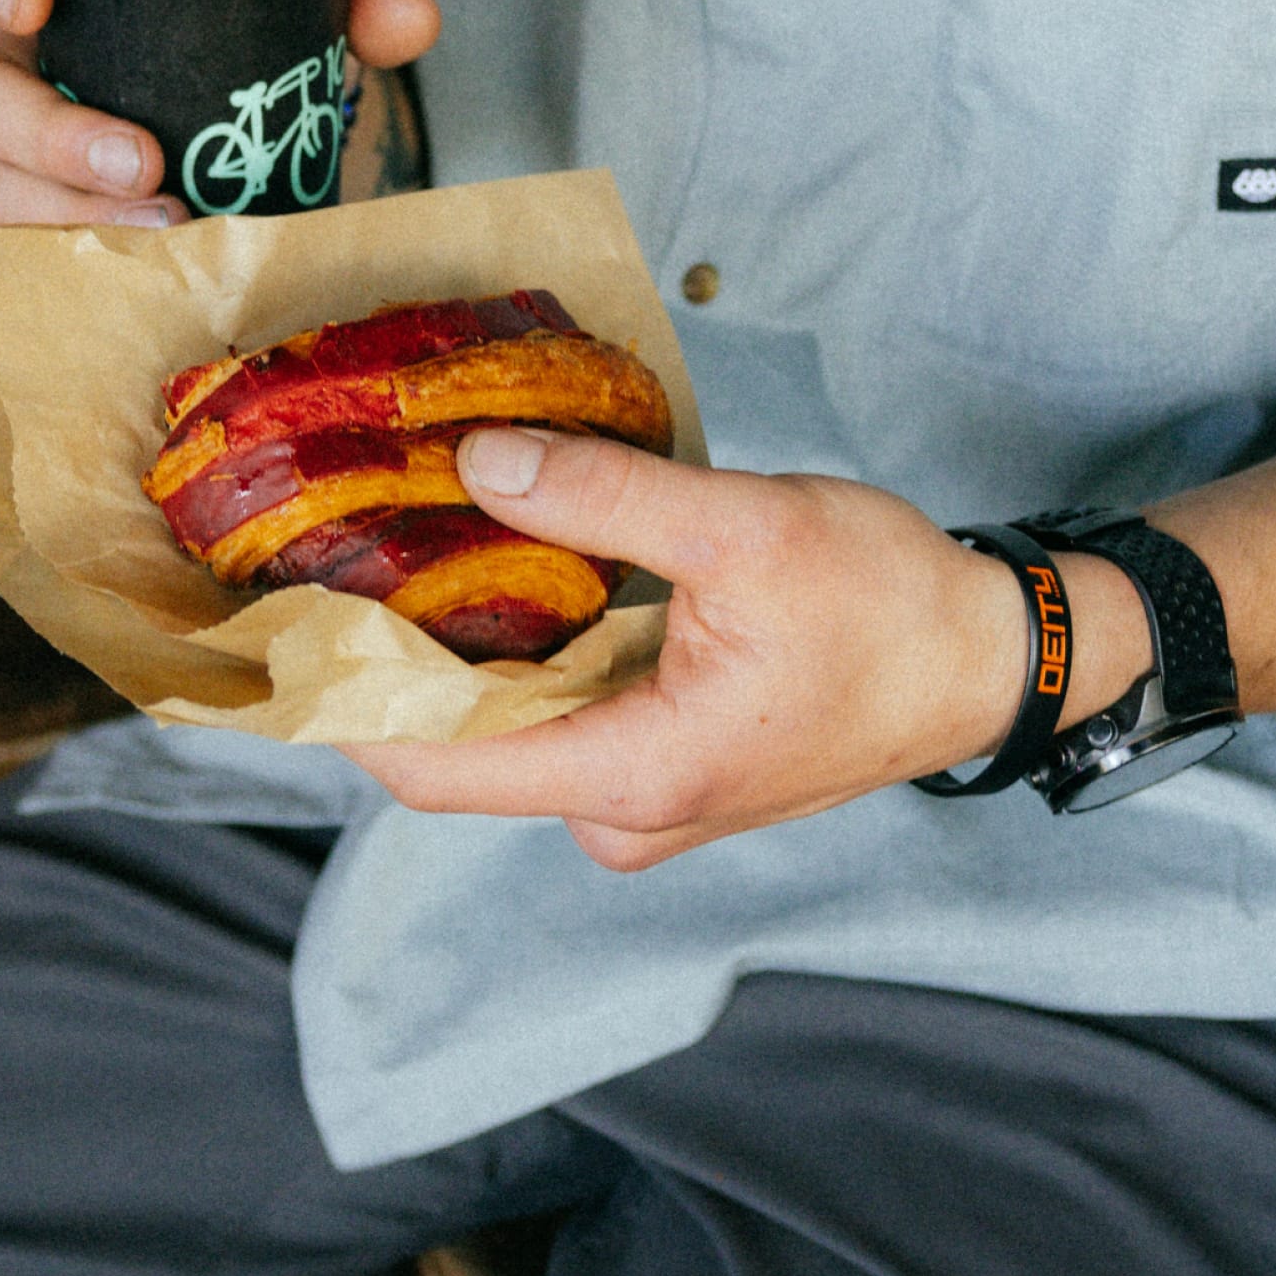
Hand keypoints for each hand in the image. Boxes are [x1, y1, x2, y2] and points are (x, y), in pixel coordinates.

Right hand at [0, 0, 440, 226]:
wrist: (183, 107)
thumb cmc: (203, 42)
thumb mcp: (275, 5)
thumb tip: (410, 18)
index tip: (32, 0)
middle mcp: (5, 55)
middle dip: (46, 132)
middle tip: (139, 163)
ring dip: (61, 204)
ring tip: (157, 222)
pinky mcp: (13, 193)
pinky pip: (13, 229)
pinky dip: (67, 242)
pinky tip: (130, 264)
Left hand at [349, 430, 1151, 871]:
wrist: (988, 658)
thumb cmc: (889, 606)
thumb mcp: (747, 527)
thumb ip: (606, 498)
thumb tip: (478, 462)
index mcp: (631, 778)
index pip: (432, 765)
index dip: (345, 693)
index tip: (287, 608)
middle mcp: (622, 814)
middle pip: (463, 742)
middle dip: (406, 640)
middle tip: (358, 526)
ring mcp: (644, 800)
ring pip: (514, 724)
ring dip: (474, 636)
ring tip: (432, 523)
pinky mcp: (667, 766)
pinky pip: (564, 714)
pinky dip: (534, 644)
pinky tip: (524, 558)